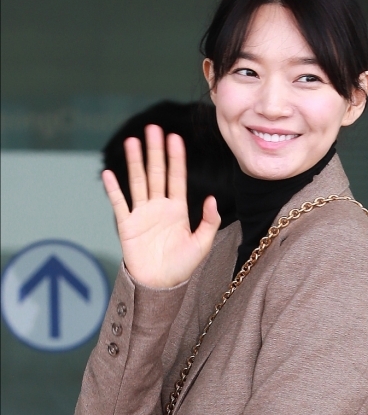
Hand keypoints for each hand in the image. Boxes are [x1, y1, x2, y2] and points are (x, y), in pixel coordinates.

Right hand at [102, 124, 220, 287]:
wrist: (160, 285)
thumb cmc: (182, 266)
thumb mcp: (202, 243)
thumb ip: (209, 221)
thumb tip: (212, 198)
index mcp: (178, 210)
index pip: (176, 178)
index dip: (176, 158)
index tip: (175, 138)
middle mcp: (159, 207)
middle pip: (156, 173)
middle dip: (155, 151)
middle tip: (153, 129)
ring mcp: (142, 214)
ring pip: (138, 182)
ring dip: (135, 162)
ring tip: (132, 141)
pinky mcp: (127, 225)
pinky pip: (119, 203)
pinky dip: (114, 189)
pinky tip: (108, 173)